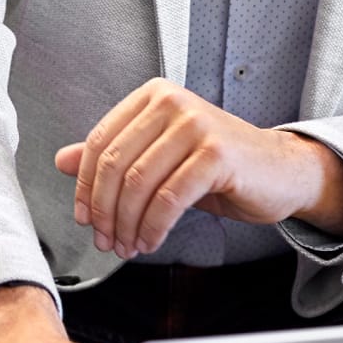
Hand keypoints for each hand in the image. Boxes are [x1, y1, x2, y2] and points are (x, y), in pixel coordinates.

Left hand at [54, 78, 342, 258]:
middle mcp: (170, 102)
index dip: (84, 185)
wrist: (281, 171)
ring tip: (128, 245)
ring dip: (127, 224)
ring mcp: (195, 124)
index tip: (83, 217)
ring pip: (139, 184)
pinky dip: (154, 227)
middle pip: (115, 164)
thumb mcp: (158, 154)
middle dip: (104, 211)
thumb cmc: (219, 165)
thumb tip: (61, 160)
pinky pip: (169, 198)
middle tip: (105, 239)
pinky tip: (151, 241)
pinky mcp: (216, 154)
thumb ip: (113, 154)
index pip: (100, 142)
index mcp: (151, 96)